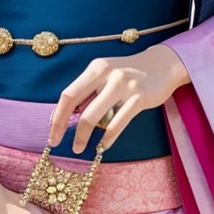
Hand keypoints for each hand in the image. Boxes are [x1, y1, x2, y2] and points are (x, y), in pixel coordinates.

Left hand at [48, 43, 188, 154]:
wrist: (162, 64)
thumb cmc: (128, 74)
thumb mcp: (105, 75)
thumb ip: (89, 92)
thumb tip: (67, 116)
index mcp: (96, 67)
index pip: (69, 93)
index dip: (57, 115)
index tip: (52, 132)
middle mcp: (108, 74)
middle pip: (77, 104)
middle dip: (63, 126)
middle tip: (58, 143)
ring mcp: (124, 85)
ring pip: (95, 116)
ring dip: (83, 136)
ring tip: (79, 148)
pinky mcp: (139, 98)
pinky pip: (118, 123)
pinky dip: (108, 138)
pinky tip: (103, 146)